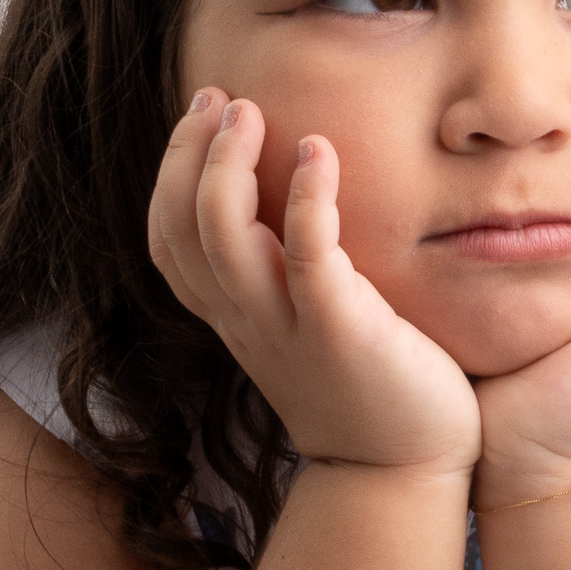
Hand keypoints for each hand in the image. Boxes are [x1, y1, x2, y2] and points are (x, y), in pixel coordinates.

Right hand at [149, 90, 481, 479]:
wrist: (403, 471)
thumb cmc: (369, 390)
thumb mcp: (306, 328)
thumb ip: (287, 278)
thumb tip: (292, 213)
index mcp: (234, 319)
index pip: (167, 241)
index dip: (170, 174)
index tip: (201, 117)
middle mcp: (246, 321)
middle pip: (180, 227)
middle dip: (189, 153)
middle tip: (220, 98)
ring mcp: (285, 326)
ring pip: (221, 234)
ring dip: (228, 163)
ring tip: (250, 111)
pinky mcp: (338, 329)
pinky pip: (305, 252)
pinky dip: (306, 196)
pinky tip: (319, 152)